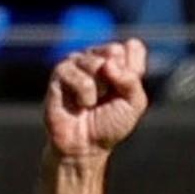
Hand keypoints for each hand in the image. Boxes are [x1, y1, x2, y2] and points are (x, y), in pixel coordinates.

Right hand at [44, 39, 147, 160]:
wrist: (86, 145)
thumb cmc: (110, 124)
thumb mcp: (134, 104)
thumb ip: (131, 80)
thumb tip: (109, 63)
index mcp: (118, 63)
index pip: (133, 48)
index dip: (134, 70)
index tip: (127, 88)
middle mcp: (97, 58)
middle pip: (114, 50)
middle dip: (117, 79)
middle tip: (109, 96)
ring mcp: (77, 64)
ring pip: (96, 62)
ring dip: (101, 88)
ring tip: (94, 102)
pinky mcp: (60, 73)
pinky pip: (78, 77)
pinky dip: (86, 95)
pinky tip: (81, 104)